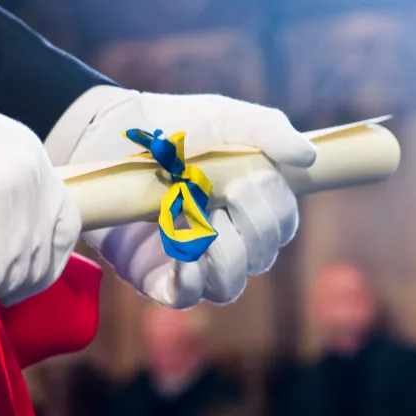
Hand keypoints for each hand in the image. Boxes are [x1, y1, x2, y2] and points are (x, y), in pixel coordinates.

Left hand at [66, 90, 315, 307]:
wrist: (107, 133)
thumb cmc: (170, 125)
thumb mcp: (224, 117)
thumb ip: (268, 130)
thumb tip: (308, 158)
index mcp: (244, 204)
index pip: (282, 226)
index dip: (277, 210)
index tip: (254, 178)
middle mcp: (222, 236)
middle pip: (262, 258)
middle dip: (253, 228)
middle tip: (226, 193)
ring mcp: (187, 258)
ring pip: (229, 286)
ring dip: (227, 256)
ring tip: (203, 222)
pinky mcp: (152, 273)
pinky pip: (184, 297)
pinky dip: (191, 281)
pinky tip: (183, 254)